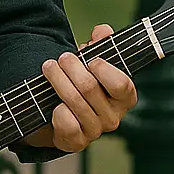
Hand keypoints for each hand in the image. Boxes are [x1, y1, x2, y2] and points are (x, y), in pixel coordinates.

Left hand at [34, 24, 137, 153]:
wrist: (62, 113)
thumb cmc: (83, 83)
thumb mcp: (93, 61)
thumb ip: (101, 43)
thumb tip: (102, 31)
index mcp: (125, 97)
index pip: (122, 85)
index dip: (105, 70)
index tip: (91, 59)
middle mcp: (114, 117)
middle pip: (90, 88)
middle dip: (72, 68)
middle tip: (61, 58)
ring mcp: (95, 131)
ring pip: (74, 101)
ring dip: (58, 80)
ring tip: (49, 67)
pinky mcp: (77, 142)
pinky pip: (66, 124)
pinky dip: (57, 111)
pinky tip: (53, 104)